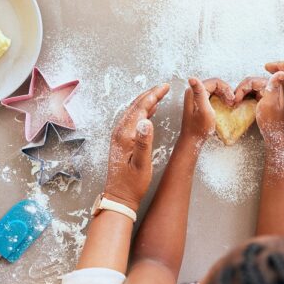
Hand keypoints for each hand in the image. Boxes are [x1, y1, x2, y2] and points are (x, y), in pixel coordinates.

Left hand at [105, 84, 169, 210]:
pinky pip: (132, 119)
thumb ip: (144, 142)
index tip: (165, 87)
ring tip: (159, 94)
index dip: (154, 95)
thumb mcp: (141, 164)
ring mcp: (119, 136)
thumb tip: (147, 121)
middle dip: (150, 94)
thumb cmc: (132, 184)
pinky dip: (142, 111)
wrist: (118, 197)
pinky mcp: (121, 141)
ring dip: (146, 101)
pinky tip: (150, 112)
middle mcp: (119, 132)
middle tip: (164, 87)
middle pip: (135, 106)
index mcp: (125, 135)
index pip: (140, 108)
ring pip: (133, 111)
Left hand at [180, 77, 233, 144]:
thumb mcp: (203, 110)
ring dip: (224, 95)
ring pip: (215, 90)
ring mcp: (195, 97)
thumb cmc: (199, 128)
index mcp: (194, 92)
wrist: (192, 140)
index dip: (226, 89)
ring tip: (230, 104)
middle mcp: (193, 92)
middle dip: (226, 92)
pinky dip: (220, 99)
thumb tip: (192, 78)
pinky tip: (225, 106)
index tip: (232, 99)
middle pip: (215, 85)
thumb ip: (200, 93)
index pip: (215, 82)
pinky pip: (212, 96)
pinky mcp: (199, 103)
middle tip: (232, 102)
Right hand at [235, 72, 283, 144]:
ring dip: (240, 94)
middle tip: (234, 102)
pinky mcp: (263, 99)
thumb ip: (273, 87)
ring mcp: (267, 93)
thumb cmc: (270, 121)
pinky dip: (243, 97)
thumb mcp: (270, 103)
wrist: (273, 135)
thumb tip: (281, 72)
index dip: (242, 89)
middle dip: (240, 91)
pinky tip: (239, 104)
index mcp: (274, 86)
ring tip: (235, 103)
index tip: (235, 100)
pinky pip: (251, 94)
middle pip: (250, 83)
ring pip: (249, 88)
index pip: (252, 81)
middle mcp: (271, 87)